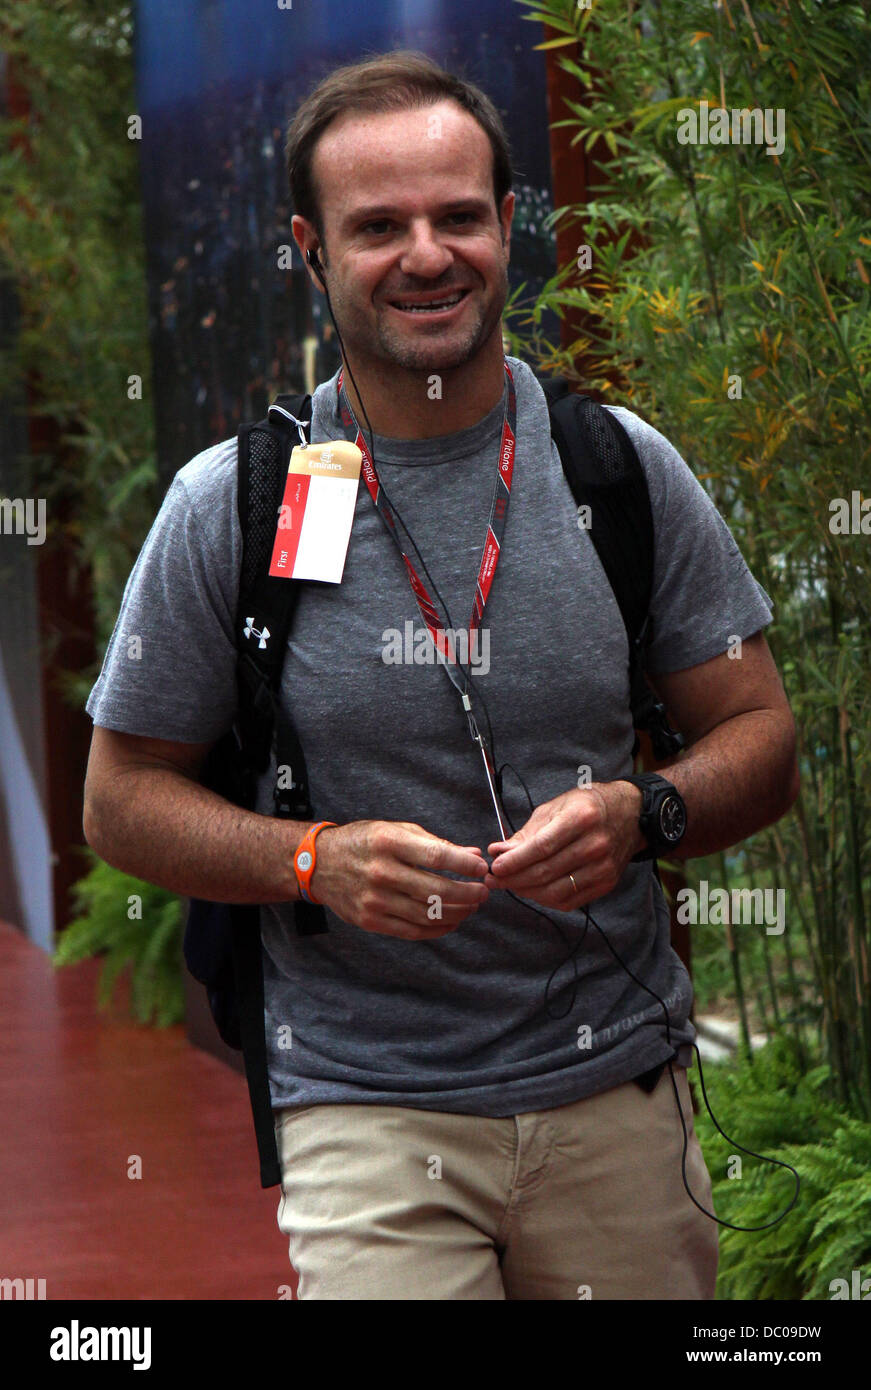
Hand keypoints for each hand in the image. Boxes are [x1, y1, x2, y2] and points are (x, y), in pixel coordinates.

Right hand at [311, 820, 489, 939]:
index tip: (482, 868)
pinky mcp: (370, 920)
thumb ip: (435, 844)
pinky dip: (438, 929)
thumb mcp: (396, 830)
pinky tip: (451, 921)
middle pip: (436, 890)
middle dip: (468, 894)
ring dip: (457, 913)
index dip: (465, 865)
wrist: (319, 864)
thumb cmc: (364, 842)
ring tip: (471, 906)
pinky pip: (413, 931)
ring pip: (428, 914)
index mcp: (388, 842)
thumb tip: (472, 855)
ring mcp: (374, 900)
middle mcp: (380, 872)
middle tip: (483, 892)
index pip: (436, 856)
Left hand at [484, 782, 644, 910]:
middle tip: (493, 880)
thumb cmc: (586, 806)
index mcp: (581, 818)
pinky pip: (569, 900)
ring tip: (510, 884)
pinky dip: (545, 899)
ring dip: (526, 891)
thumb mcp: (555, 808)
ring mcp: (603, 867)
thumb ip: (527, 832)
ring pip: (555, 891)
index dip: (515, 861)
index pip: (542, 847)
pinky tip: (533, 890)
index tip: (495, 867)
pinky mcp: (606, 883)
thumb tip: (498, 851)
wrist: (629, 814)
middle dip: (514, 879)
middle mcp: (595, 844)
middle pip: (546, 872)